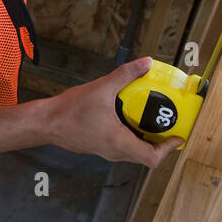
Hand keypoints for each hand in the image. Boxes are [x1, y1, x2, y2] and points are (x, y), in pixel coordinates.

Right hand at [43, 56, 184, 168]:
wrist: (45, 123)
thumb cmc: (70, 110)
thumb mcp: (101, 88)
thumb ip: (126, 75)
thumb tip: (147, 63)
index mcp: (119, 143)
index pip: (152, 158)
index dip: (168, 149)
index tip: (177, 137)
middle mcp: (115, 152)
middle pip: (145, 156)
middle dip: (160, 142)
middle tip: (168, 124)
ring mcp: (106, 151)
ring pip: (133, 151)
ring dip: (145, 138)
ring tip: (151, 118)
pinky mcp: (98, 147)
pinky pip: (122, 146)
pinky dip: (131, 135)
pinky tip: (128, 116)